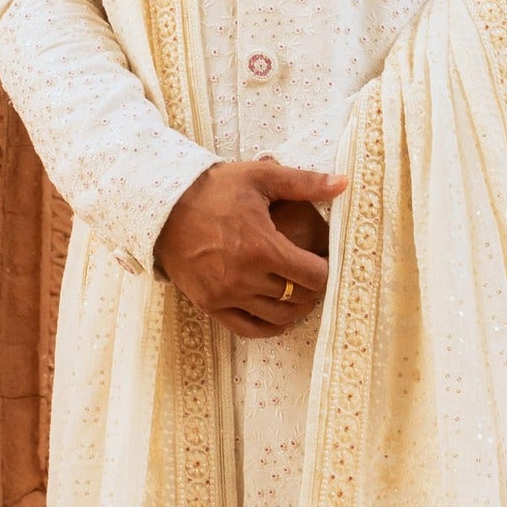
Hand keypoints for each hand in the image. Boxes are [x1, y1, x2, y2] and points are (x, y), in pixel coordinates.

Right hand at [155, 156, 346, 339]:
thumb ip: (305, 183)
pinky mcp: (209, 304)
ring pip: (277, 316)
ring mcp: (225, 294)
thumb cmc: (214, 189)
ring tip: (299, 293)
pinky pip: (248, 328)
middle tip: (314, 276)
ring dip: (295, 308)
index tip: (326, 261)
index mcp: (262, 247)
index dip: (327, 270)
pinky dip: (269, 326)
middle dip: (313, 288)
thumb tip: (344, 183)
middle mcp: (245, 277)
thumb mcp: (260, 178)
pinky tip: (279, 315)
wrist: (162, 206)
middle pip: (298, 297)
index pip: (313, 275)